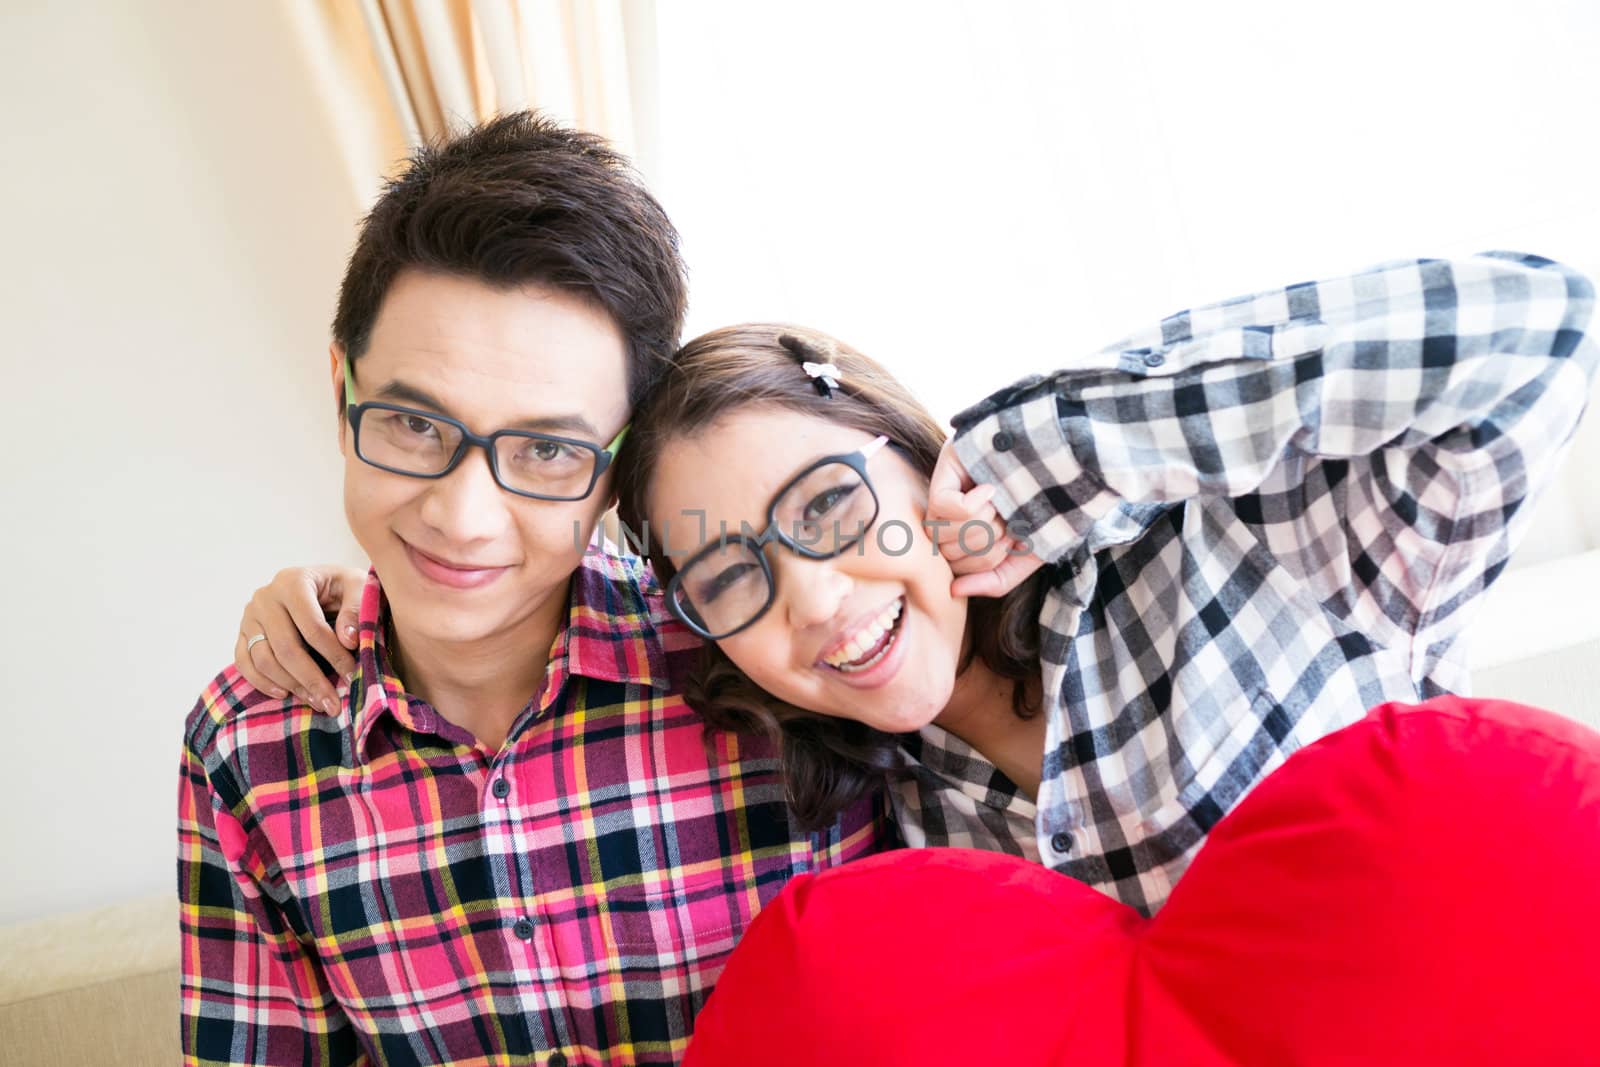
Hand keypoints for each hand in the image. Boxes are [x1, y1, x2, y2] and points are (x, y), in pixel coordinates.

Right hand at [234, 565, 365, 711]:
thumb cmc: (342, 587)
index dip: (333, 654)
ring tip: (316, 701)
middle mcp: (265, 597)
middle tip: (332, 703)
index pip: (312, 626)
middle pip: (285, 647)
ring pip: (263, 659)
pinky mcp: (242, 632)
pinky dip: (262, 682)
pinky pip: (244, 662)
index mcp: (293, 582)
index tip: (351, 676)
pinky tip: (285, 693)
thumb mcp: (358, 587)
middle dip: (311, 679)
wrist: (321, 583)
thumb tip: (348, 640)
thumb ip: (356, 610)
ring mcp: (249, 615)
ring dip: (290, 685)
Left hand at [926, 440, 1042, 598]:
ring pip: (941, 532)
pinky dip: (971, 504)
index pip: (956, 568)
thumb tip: (952, 591)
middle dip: (986, 544)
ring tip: (1002, 503)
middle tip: (1009, 519)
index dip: (985, 562)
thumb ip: (995, 581)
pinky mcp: (946, 466)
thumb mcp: (1029, 555)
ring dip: (982, 523)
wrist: (1071, 465)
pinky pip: (943, 505)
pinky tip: (991, 489)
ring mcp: (947, 488)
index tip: (1013, 539)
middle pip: (947, 553)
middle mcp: (952, 513)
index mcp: (969, 535)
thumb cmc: (1052, 510)